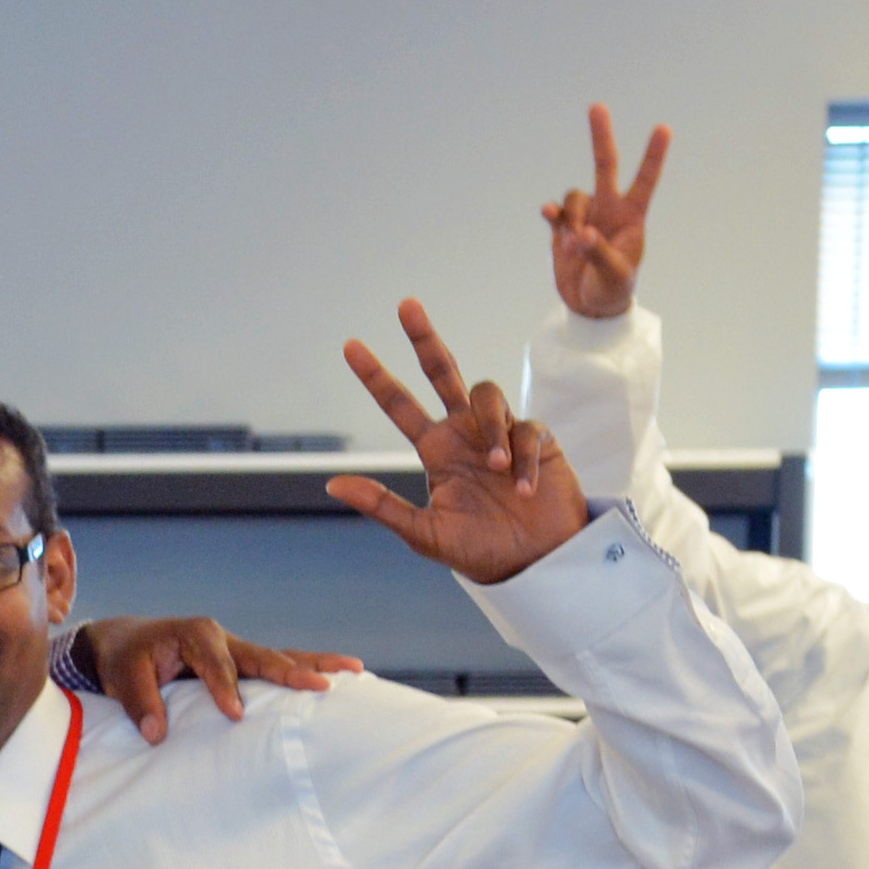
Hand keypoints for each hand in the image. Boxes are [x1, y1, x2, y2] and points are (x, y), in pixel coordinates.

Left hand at [73, 617, 356, 744]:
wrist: (128, 643)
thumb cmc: (127, 659)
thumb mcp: (124, 677)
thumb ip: (139, 703)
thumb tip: (156, 733)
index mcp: (196, 635)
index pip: (216, 665)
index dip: (225, 688)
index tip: (235, 713)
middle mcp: (224, 638)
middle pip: (263, 656)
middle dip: (291, 672)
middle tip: (321, 686)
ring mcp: (238, 650)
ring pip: (282, 657)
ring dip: (316, 665)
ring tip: (355, 672)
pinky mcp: (244, 663)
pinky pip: (279, 665)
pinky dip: (307, 669)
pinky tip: (341, 678)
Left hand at [327, 302, 589, 585]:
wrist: (537, 562)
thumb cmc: (481, 551)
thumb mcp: (426, 534)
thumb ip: (382, 506)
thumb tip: (331, 484)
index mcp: (435, 449)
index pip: (399, 405)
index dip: (376, 376)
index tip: (350, 346)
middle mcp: (463, 432)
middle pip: (441, 371)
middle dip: (423, 339)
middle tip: (404, 305)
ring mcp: (500, 431)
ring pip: (486, 394)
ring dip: (490, 429)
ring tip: (497, 472)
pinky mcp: (536, 437)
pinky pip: (526, 429)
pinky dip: (522, 458)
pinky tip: (525, 490)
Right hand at [544, 105, 664, 323]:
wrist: (591, 308)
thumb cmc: (614, 290)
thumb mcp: (614, 275)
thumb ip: (598, 252)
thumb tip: (579, 234)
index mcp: (631, 217)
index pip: (645, 180)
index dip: (654, 155)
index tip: (664, 128)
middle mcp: (608, 210)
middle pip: (605, 166)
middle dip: (601, 136)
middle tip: (597, 107)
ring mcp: (585, 218)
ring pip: (574, 196)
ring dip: (572, 215)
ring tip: (574, 244)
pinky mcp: (562, 231)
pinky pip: (555, 213)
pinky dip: (551, 213)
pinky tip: (549, 215)